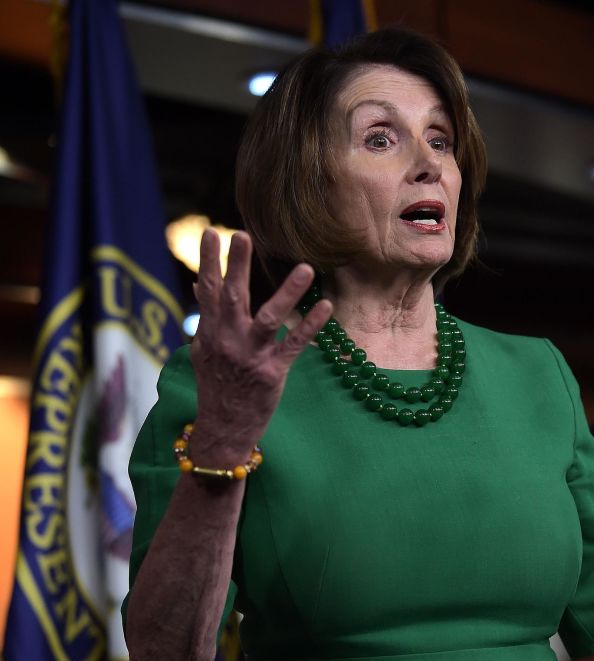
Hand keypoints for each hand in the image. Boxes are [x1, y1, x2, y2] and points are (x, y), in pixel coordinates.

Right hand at [189, 229, 331, 461]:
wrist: (223, 428)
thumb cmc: (217, 386)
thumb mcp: (203, 350)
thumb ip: (206, 317)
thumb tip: (200, 283)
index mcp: (210, 333)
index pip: (208, 290)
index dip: (209, 261)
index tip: (212, 232)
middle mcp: (227, 341)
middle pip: (232, 297)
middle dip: (236, 266)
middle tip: (242, 234)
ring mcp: (250, 356)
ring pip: (269, 318)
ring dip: (288, 292)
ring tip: (306, 267)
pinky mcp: (272, 372)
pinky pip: (294, 345)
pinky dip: (310, 326)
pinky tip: (326, 306)